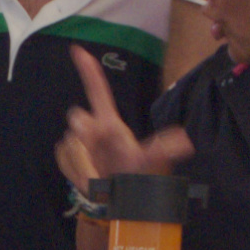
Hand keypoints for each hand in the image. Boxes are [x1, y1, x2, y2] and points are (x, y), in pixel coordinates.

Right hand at [56, 47, 196, 194]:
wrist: (119, 200)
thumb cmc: (137, 176)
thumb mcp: (151, 163)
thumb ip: (162, 149)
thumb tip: (187, 140)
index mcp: (110, 123)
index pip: (97, 90)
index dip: (88, 69)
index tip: (77, 49)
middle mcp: (92, 128)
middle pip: (76, 117)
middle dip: (84, 136)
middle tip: (98, 159)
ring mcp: (78, 141)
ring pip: (69, 144)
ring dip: (83, 165)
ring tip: (100, 180)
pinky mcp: (67, 155)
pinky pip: (63, 158)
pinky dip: (75, 172)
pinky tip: (89, 181)